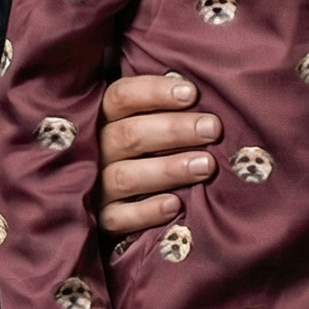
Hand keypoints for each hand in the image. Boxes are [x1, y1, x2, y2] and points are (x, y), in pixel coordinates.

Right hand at [96, 74, 221, 235]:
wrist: (119, 202)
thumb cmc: (148, 149)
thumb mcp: (148, 121)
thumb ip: (163, 107)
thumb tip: (193, 88)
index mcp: (104, 118)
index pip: (121, 96)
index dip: (155, 92)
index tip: (192, 93)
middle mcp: (96, 150)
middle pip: (128, 134)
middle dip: (174, 130)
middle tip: (212, 129)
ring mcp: (96, 187)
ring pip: (126, 176)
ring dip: (168, 169)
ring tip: (207, 165)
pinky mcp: (102, 220)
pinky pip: (118, 218)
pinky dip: (147, 212)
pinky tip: (176, 205)